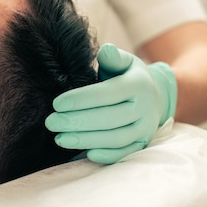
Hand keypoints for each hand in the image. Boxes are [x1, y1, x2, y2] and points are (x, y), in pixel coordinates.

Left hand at [45, 43, 176, 163]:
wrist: (155, 95)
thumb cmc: (127, 75)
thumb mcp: (123, 61)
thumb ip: (113, 57)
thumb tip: (106, 50)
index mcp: (137, 84)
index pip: (107, 93)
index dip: (81, 99)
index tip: (56, 104)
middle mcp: (145, 107)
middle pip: (109, 118)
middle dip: (77, 122)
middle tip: (51, 123)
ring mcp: (145, 128)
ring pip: (116, 138)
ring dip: (86, 140)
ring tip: (59, 138)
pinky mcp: (142, 143)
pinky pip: (124, 153)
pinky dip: (106, 155)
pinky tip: (84, 153)